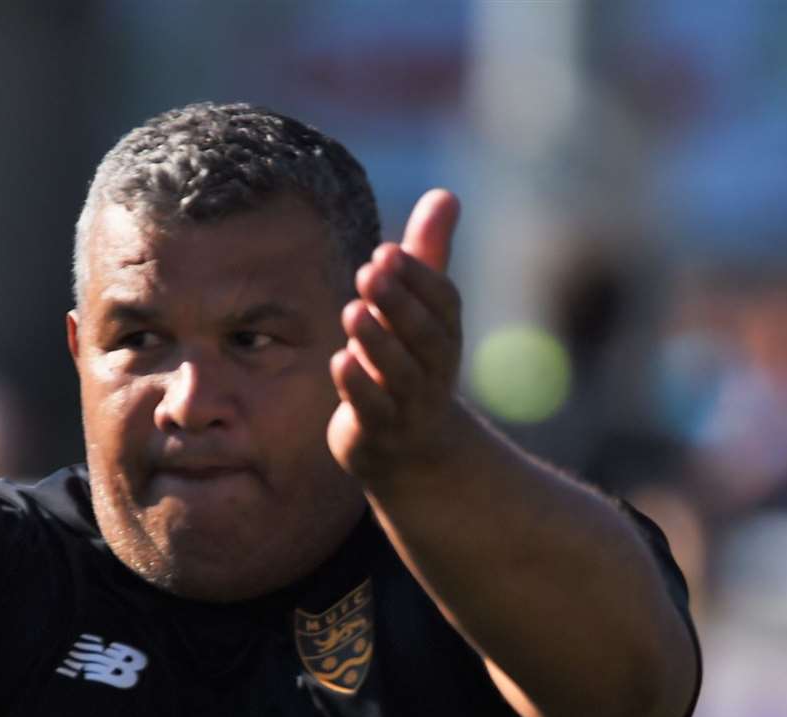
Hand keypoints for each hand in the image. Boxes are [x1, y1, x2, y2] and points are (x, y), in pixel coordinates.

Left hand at [327, 189, 464, 494]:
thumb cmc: (412, 364)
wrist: (413, 452)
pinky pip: (373, 411)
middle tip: (366, 271)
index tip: (386, 252)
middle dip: (399, 303)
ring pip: (400, 374)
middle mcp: (434, 370)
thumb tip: (446, 193)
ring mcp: (409, 404)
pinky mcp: (380, 432)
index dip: (419, 278)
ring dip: (378, 341)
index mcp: (445, 336)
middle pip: (424, 336)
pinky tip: (340, 361)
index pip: (443, 303)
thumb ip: (429, 255)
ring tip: (352, 311)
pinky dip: (358, 387)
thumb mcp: (422, 311)